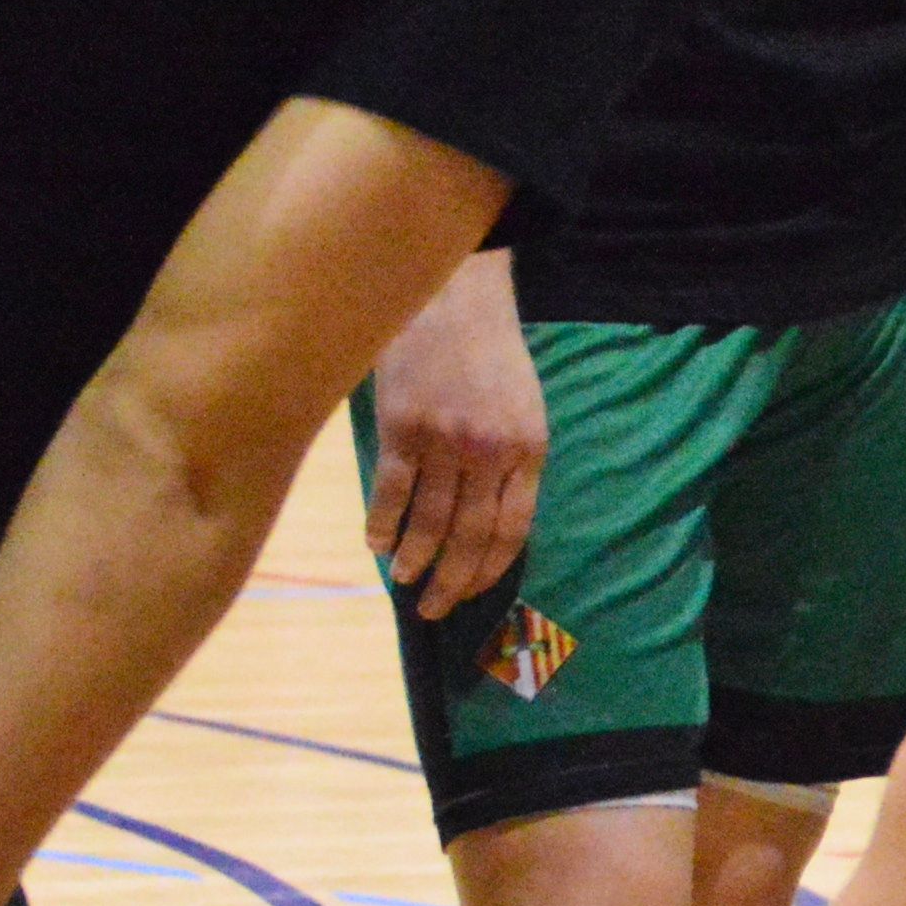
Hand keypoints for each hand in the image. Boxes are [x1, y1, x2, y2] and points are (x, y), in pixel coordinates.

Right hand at [363, 263, 548, 614]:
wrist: (454, 297)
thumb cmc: (490, 353)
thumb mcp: (524, 407)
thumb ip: (514, 461)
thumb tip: (491, 521)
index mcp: (528, 450)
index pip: (513, 529)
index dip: (490, 569)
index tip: (472, 592)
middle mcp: (490, 452)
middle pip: (471, 536)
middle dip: (452, 581)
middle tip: (434, 608)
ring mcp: (445, 441)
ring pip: (429, 521)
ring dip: (414, 559)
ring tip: (404, 580)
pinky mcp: (402, 427)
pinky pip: (391, 491)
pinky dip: (382, 524)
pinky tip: (376, 544)